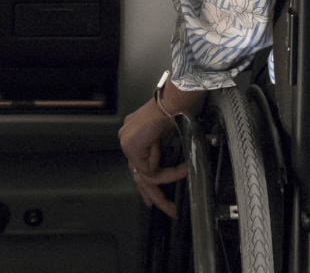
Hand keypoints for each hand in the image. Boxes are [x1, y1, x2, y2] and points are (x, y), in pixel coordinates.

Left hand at [119, 97, 182, 216]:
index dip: (146, 184)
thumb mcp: (166, 135)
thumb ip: (158, 151)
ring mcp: (126, 140)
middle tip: (168, 208)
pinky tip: (177, 163)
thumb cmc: (176, 110)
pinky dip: (166, 170)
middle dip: (154, 193)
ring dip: (168, 176)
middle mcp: (126, 136)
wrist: (174, 101)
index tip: (152, 200)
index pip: (137, 163)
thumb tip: (159, 172)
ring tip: (183, 173)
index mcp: (133, 131)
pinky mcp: (131, 146)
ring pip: (146, 173)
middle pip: (138, 172)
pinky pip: (149, 170)